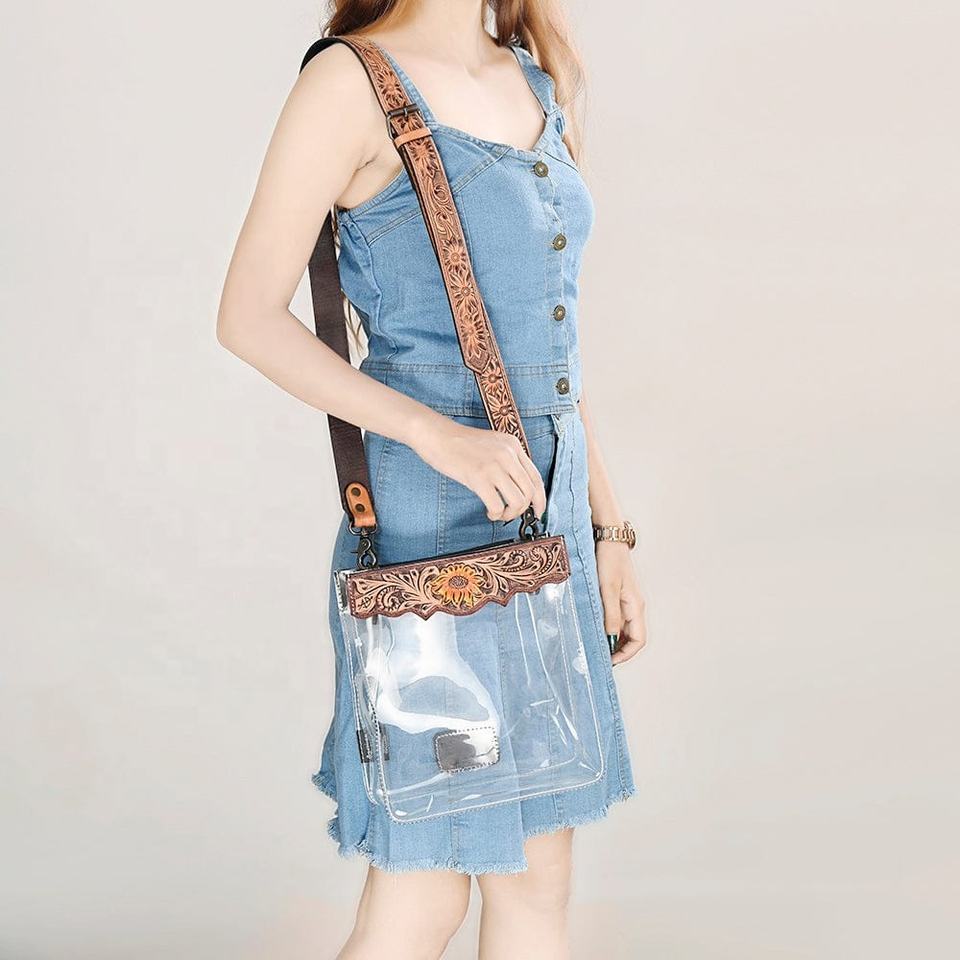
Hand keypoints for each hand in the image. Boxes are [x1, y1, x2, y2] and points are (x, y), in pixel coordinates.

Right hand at [409, 416, 546, 521]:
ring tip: (498, 513)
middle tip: (510, 515)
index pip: (536, 477)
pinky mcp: (479, 477)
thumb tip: (517, 488)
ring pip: (518, 501)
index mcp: (513, 446)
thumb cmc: (459, 443)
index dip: (540, 499)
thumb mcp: (492, 444)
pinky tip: (489, 512)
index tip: (537, 511)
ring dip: (510, 514)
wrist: (436, 434)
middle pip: (530, 492)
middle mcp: (508, 454)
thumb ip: (507, 460)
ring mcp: (494, 465)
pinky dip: (495, 514)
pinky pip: (497, 505)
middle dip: (523, 510)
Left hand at [596, 541, 646, 664]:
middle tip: (598, 656)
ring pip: (622, 629)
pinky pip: (614, 617)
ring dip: (611, 639)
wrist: (607, 537)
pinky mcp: (615, 595)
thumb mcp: (607, 588)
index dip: (626, 654)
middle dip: (617, 650)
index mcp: (636, 606)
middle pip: (630, 637)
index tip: (609, 661)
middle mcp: (633, 606)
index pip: (639, 640)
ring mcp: (625, 601)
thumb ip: (610, 613)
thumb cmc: (609, 559)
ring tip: (593, 645)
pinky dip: (606, 626)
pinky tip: (592, 627)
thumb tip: (611, 637)